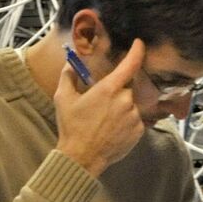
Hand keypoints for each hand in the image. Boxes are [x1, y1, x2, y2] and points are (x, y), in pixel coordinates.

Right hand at [54, 39, 146, 176]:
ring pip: (131, 103)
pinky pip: (135, 119)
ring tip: (104, 120)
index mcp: (109, 89)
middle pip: (128, 86)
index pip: (130, 63)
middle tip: (101, 103)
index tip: (139, 44)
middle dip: (117, 90)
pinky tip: (111, 129)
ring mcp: (134, 116)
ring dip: (121, 106)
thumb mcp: (63, 98)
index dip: (137, 51)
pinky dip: (126, 120)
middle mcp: (125, 100)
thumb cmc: (72, 127)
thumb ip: (68, 75)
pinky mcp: (139, 130)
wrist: (82, 157)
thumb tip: (70, 61)